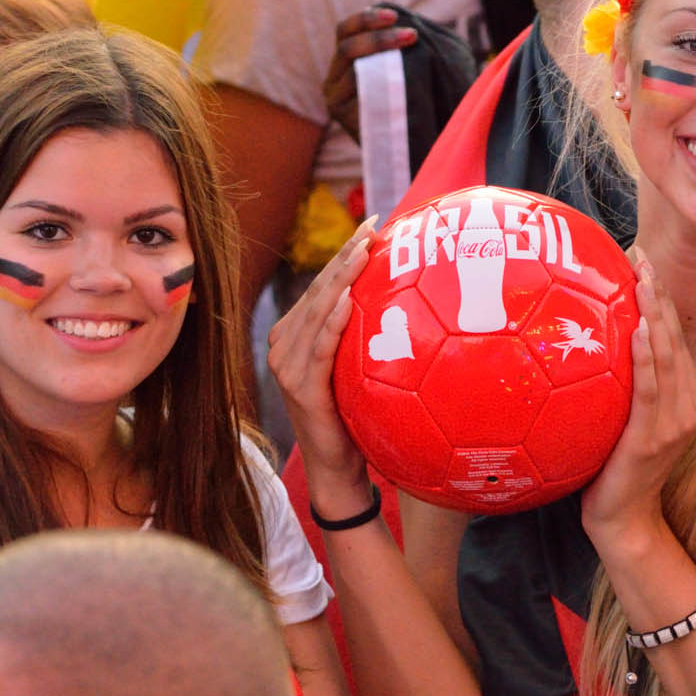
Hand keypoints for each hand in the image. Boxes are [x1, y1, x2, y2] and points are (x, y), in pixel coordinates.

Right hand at [268, 219, 376, 504]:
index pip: (323, 285)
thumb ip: (366, 337)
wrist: (339, 469)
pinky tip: (349, 298)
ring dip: (341, 277)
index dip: (345, 254)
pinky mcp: (300, 388)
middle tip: (373, 228)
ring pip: (317, 311)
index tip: (374, 226)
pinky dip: (333, 321)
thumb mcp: (359, 370)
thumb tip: (410, 301)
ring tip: (363, 251)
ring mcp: (289, 366)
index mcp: (296, 335)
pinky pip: (319, 348)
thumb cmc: (354, 416)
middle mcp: (285, 345)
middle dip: (346, 256)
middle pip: (319, 290)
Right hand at [324, 7, 417, 141]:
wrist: (414, 147)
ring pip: (353, 70)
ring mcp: (336, 101)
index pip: (345, 31)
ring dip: (385, 57)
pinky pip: (360, 95)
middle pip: (346, 47)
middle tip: (412, 35)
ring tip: (414, 53)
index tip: (395, 16)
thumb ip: (403, 45)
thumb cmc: (415, 101)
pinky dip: (381, 83)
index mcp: (344, 62)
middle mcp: (334, 80)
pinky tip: (404, 80)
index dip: (366, 19)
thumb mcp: (407, 67)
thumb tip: (414, 23)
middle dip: (379, 37)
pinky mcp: (344, 119)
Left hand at [581, 254, 695, 545]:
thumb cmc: (614, 469)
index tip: (644, 264)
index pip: (674, 338)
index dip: (662, 299)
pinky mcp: (654, 438)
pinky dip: (648, 358)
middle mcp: (689, 406)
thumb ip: (620, 386)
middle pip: (676, 339)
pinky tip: (640, 331)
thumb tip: (587, 343)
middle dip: (659, 295)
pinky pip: (651, 389)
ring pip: (668, 357)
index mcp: (685, 398)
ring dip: (656, 316)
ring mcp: (676, 422)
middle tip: (642, 258)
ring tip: (643, 282)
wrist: (624, 519)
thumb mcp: (621, 421)